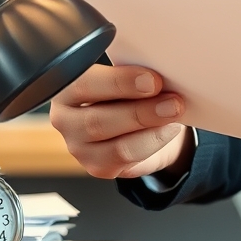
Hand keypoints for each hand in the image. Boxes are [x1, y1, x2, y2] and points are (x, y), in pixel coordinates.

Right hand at [49, 65, 194, 180]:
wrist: (138, 123)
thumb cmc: (130, 92)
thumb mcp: (130, 75)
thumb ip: (138, 74)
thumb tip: (164, 74)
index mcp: (67, 86)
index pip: (84, 84)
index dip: (121, 82)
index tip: (152, 80)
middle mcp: (65, 118)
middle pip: (99, 120)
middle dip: (142, 111)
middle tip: (173, 101)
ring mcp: (78, 147)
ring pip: (117, 146)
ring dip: (153, 130)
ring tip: (175, 114)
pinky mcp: (96, 166)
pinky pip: (128, 159)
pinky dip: (154, 143)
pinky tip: (169, 130)